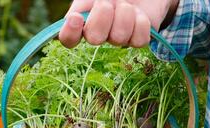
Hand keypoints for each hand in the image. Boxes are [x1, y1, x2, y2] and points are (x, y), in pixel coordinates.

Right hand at [59, 0, 179, 47]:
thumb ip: (82, 4)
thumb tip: (74, 16)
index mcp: (83, 21)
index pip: (69, 39)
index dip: (70, 33)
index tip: (76, 18)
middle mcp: (99, 34)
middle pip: (94, 38)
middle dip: (102, 17)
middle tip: (108, 3)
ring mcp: (118, 39)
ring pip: (119, 37)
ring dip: (124, 14)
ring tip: (126, 5)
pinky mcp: (137, 40)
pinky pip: (138, 40)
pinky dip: (140, 22)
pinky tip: (139, 14)